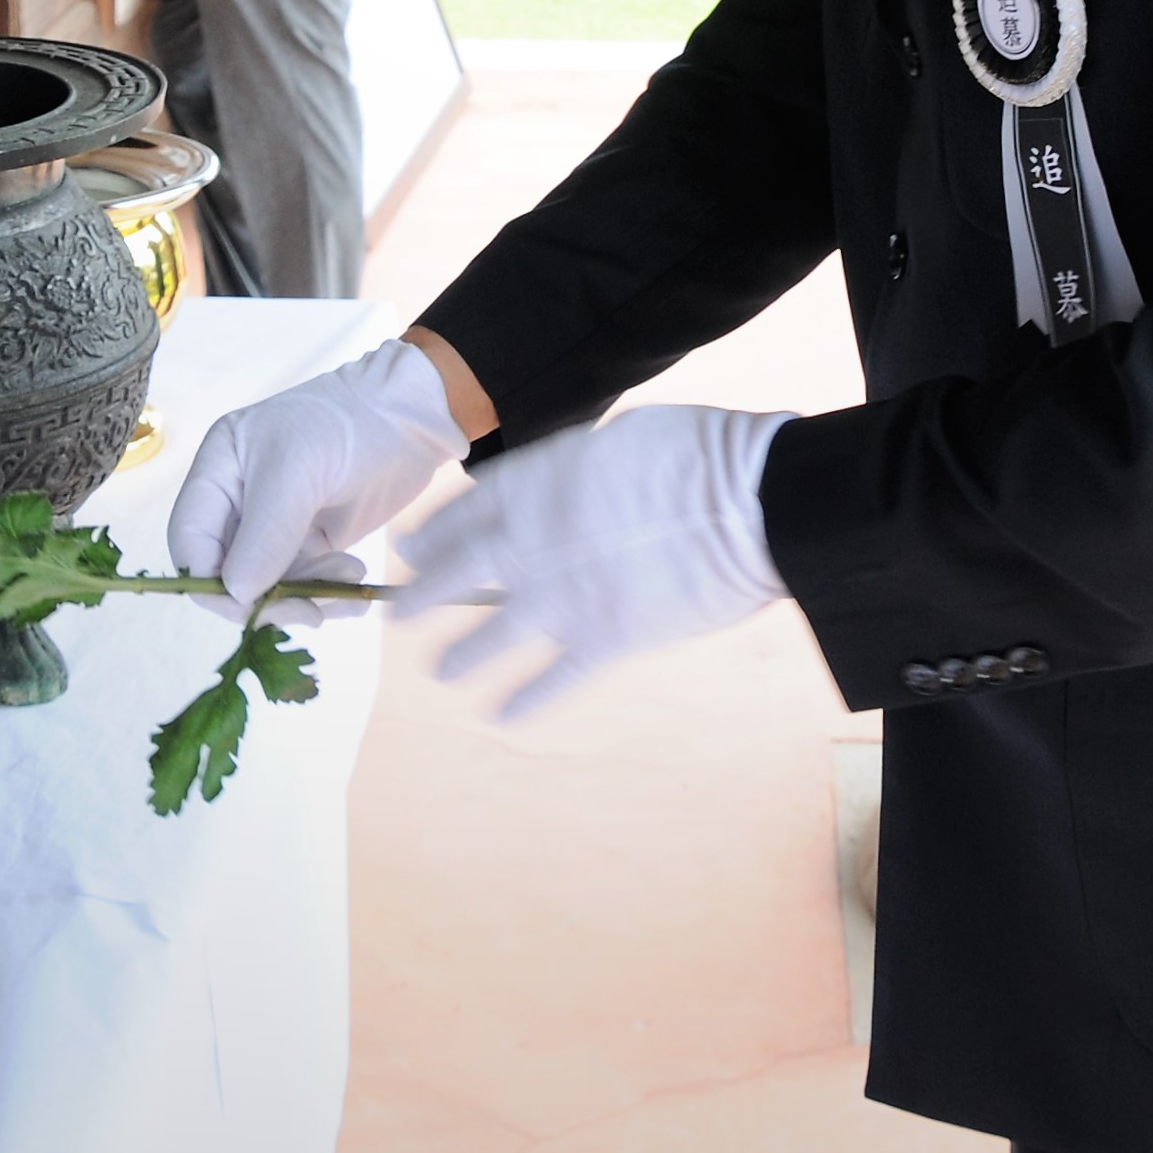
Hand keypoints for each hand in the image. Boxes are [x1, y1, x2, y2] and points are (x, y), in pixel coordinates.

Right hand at [167, 340, 467, 618]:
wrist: (413, 416)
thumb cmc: (348, 424)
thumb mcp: (299, 471)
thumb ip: (265, 534)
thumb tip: (236, 593)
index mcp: (218, 472)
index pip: (190, 540)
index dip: (209, 580)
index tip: (250, 604)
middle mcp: (239, 501)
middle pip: (227, 572)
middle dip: (265, 597)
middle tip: (311, 608)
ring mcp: (276, 525)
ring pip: (269, 587)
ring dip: (307, 596)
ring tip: (350, 579)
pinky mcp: (312, 542)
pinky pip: (305, 585)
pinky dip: (329, 594)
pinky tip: (357, 586)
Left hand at [398, 405, 793, 720]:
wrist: (751, 502)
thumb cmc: (693, 452)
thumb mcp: (612, 438)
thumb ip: (567, 472)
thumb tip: (549, 490)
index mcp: (536, 483)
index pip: (462, 512)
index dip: (434, 534)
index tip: (413, 549)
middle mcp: (533, 542)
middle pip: (456, 575)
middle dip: (421, 596)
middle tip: (401, 613)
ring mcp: (565, 597)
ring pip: (488, 636)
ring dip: (459, 657)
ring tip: (440, 671)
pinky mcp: (606, 641)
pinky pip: (550, 679)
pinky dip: (523, 700)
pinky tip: (501, 715)